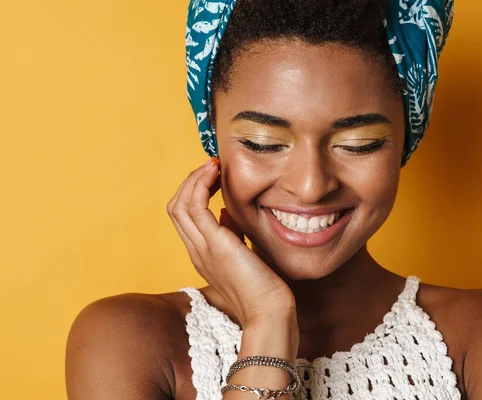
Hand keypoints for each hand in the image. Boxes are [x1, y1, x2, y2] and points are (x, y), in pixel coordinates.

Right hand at [166, 158, 295, 326]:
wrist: (269, 311)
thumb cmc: (263, 287)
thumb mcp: (244, 254)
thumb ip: (232, 234)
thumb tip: (227, 211)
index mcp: (202, 254)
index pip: (185, 216)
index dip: (195, 192)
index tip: (214, 178)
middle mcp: (196, 250)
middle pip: (176, 207)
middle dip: (191, 182)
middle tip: (213, 167)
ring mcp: (201, 248)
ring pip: (179, 204)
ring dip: (194, 179)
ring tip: (213, 166)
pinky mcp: (214, 244)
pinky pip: (194, 206)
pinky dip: (200, 185)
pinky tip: (216, 174)